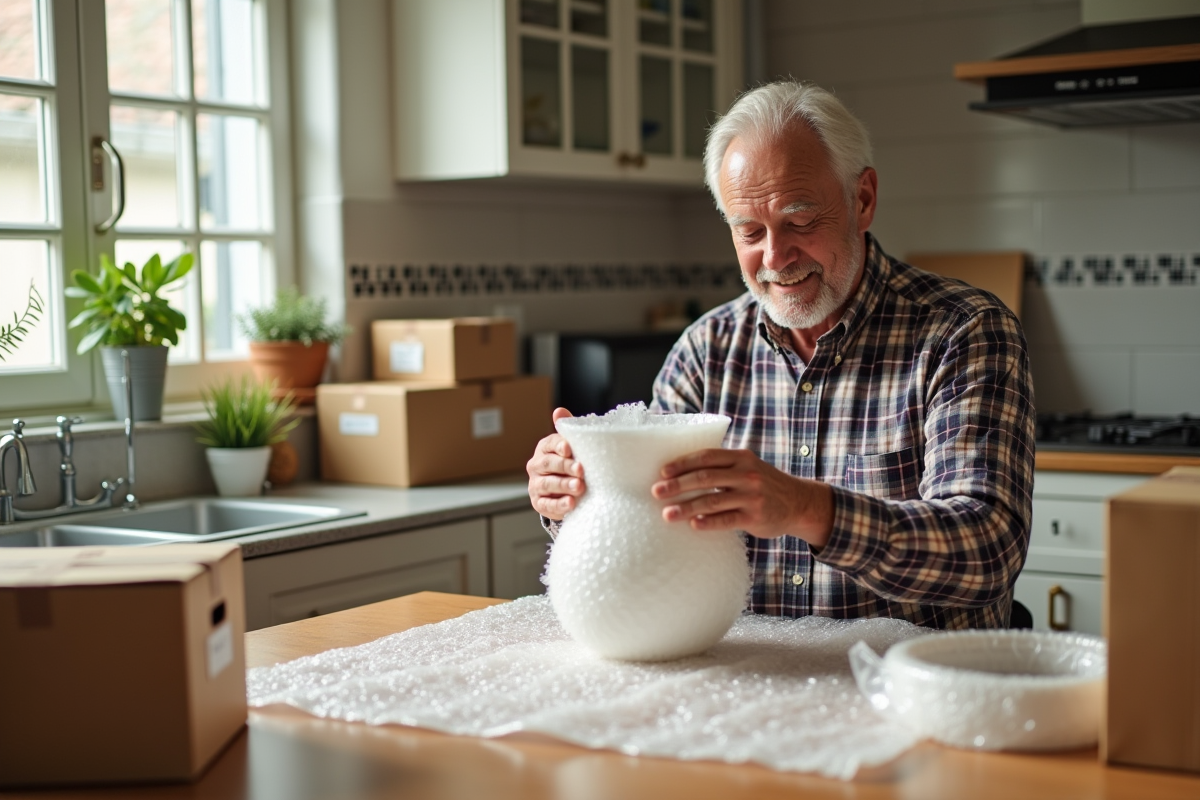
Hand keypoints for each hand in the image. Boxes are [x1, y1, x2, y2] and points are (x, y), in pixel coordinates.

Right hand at [526, 407, 585, 520]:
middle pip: (548, 464)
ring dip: (564, 485)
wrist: (566, 490)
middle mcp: (536, 465)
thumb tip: (559, 411)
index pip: (549, 444)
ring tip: (579, 487)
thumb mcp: (572, 447)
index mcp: (545, 448)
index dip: (558, 445)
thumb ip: (568, 429)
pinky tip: (571, 503)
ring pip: (547, 484)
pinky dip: (559, 505)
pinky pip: (547, 504)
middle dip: (565, 467)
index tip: (569, 448)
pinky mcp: (539, 503)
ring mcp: (536, 485)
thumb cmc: (571, 464)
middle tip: (581, 470)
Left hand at [650, 448, 832, 546]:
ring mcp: (751, 496)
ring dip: (686, 507)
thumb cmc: (764, 485)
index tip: (662, 472)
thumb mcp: (748, 467)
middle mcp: (746, 474)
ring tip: (667, 514)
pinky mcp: (755, 517)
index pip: (706, 456)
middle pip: (705, 477)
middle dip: (677, 485)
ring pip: (712, 500)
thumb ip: (723, 467)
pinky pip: (727, 520)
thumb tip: (681, 473)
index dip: (682, 463)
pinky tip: (694, 525)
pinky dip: (709, 522)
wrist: (799, 503)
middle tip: (657, 492)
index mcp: (740, 457)